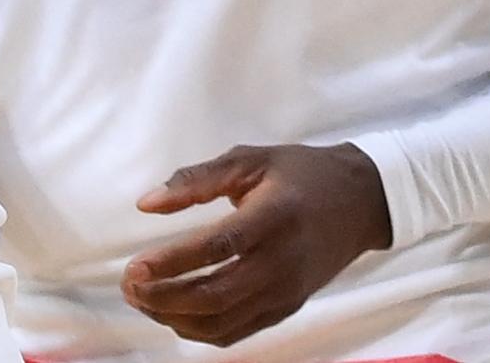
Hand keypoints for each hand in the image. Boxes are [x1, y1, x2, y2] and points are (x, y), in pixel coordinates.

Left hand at [119, 143, 389, 347]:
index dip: (172, 262)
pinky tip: (174, 315)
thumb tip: (147, 203)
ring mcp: (287, 291)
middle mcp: (282, 262)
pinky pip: (239, 330)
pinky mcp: (288, 307)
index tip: (134, 266)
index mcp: (273, 218)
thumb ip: (196, 179)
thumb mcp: (249, 160)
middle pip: (216, 295)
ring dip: (176, 318)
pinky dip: (201, 330)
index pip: (217, 248)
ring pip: (224, 321)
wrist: (360, 202)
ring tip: (143, 300)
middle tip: (129, 286)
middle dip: (164, 297)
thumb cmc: (300, 174)